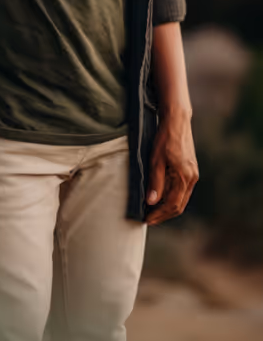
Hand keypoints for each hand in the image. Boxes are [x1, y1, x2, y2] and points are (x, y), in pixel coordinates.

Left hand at [145, 109, 198, 225]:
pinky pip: (181, 190)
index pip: (172, 205)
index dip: (159, 214)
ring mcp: (193, 174)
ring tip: (152, 210)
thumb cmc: (165, 138)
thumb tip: (151, 202)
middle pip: (179, 205)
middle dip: (163, 214)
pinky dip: (171, 196)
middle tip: (149, 218)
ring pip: (181, 199)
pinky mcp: (191, 170)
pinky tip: (160, 196)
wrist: (177, 121)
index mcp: (185, 177)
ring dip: (167, 206)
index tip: (147, 219)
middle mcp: (192, 178)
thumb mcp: (156, 160)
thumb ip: (155, 182)